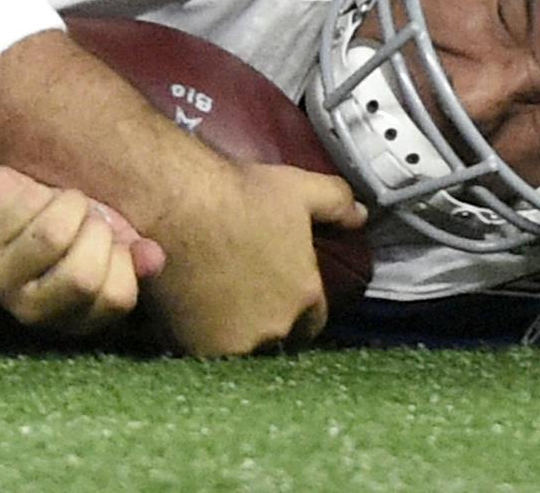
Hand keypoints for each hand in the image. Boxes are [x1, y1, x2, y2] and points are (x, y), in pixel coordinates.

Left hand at [0, 166, 166, 336]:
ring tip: (66, 201)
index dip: (123, 257)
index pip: (115, 298)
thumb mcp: (99, 242)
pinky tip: (35, 194)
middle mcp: (30, 310)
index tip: (110, 238)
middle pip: (82, 276)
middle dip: (97, 231)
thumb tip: (155, 257)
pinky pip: (24, 208)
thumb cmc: (54, 226)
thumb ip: (130, 255)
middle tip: (88, 217)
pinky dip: (41, 191)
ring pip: (53, 236)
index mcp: (69, 318)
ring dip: (71, 205)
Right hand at [140, 157, 366, 356]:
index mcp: (305, 294)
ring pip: (242, 349)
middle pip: (278, 338)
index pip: (312, 319)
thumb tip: (363, 216)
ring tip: (212, 308)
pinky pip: (204, 352)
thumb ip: (337, 203)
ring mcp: (238, 342)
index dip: (296, 305)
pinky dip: (199, 337)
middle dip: (266, 323)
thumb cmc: (237, 194)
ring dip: (234, 335)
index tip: (276, 290)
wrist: (175, 205)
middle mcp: (278, 327)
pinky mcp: (198, 349)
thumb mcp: (299, 188)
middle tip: (242, 298)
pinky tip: (187, 313)